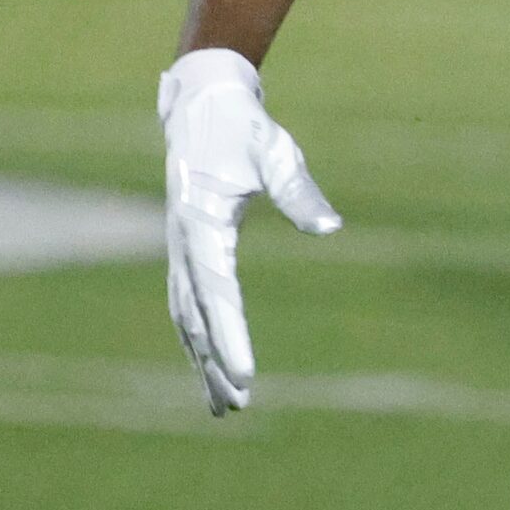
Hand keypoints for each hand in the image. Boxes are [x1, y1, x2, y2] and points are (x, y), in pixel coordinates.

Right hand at [159, 48, 339, 414]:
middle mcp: (183, 241)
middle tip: (238, 405)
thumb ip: (299, 191)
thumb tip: (331, 228)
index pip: (217, 291)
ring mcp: (178, 247)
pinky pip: (186, 303)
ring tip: (223, 406)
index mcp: (201, 221)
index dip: (230, 335)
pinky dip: (195, 338)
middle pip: (196, 316)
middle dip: (214, 362)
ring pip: (187, 316)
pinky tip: (205, 365)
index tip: (246, 372)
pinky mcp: (184, 247)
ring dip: (202, 360)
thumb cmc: (242, 127)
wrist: (202, 102)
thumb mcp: (275, 151)